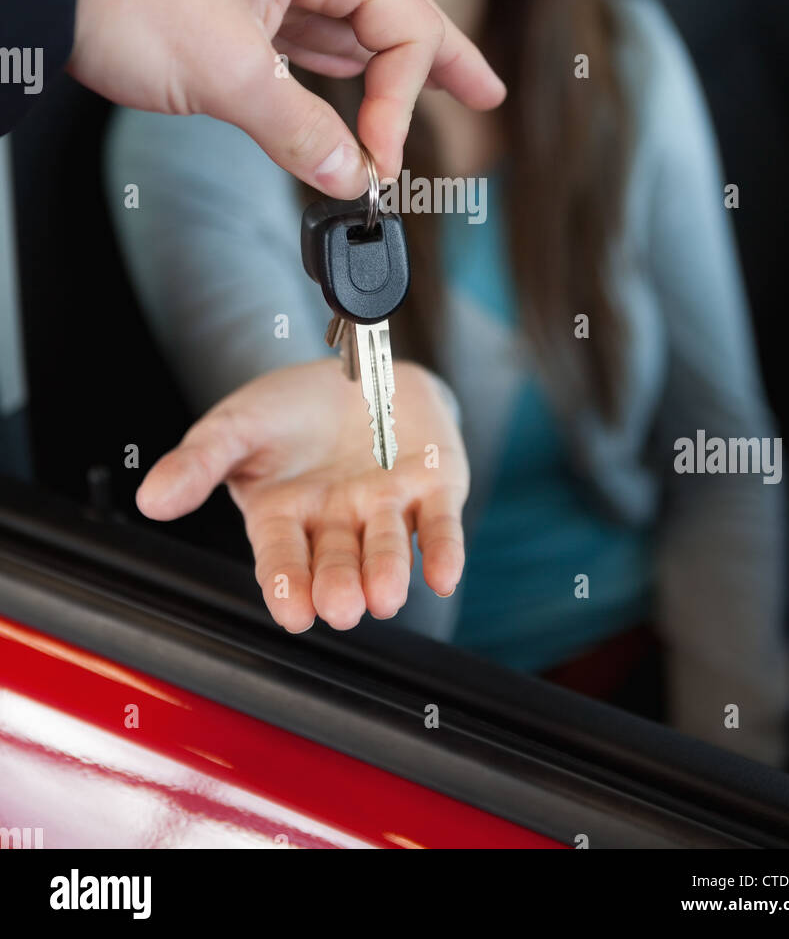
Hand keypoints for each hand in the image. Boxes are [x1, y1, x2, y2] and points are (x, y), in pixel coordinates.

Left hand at [58, 0, 504, 196]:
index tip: (380, 162)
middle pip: (394, 16)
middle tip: (489, 96)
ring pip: (349, 32)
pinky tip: (350, 100)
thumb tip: (353, 178)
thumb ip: (300, 129)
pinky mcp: (236, 4)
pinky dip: (332, 78)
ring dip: (386, 75)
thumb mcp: (226, 70)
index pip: (401, 27)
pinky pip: (305, 43)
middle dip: (443, 61)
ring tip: (436, 101)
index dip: (403, 100)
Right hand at [135, 360, 467, 631]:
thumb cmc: (292, 408)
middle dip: (339, 585)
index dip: (287, 584)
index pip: (282, 557)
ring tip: (384, 597)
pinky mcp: (433, 488)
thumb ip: (199, 461)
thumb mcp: (237, 424)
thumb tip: (152, 498)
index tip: (291, 612)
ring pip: (387, 546)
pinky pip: (439, 523)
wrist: (360, 368)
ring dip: (387, 571)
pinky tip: (444, 575)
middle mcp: (336, 521)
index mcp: (284, 515)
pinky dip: (444, 550)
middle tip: (340, 607)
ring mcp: (385, 506)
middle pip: (337, 560)